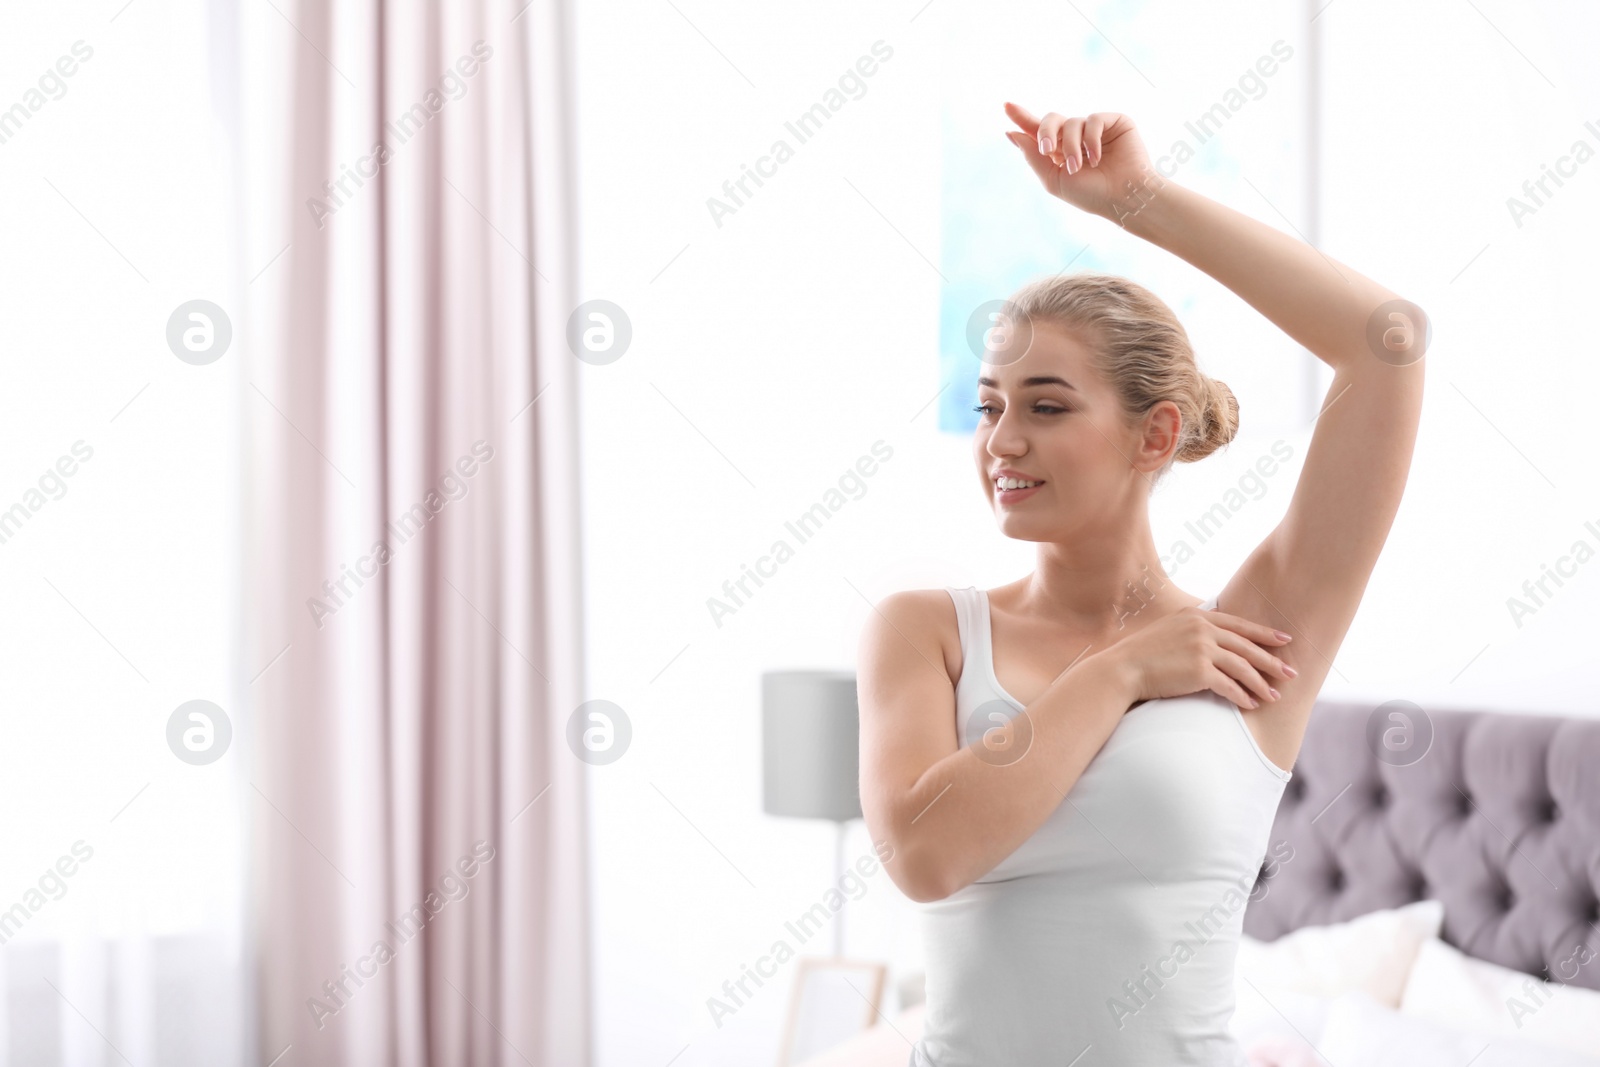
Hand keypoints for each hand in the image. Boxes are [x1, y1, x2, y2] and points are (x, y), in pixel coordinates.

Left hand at [1002, 105, 1160, 225]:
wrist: (1124, 197)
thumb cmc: (1091, 195)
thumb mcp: (1054, 179)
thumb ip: (1033, 156)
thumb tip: (1011, 133)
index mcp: (1061, 152)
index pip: (1038, 131)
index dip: (1023, 118)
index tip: (1006, 106)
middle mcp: (1077, 138)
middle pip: (1051, 120)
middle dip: (1045, 132)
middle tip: (1047, 150)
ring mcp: (1096, 129)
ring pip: (1071, 122)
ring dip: (1071, 146)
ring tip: (1079, 166)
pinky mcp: (1114, 122)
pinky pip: (1092, 120)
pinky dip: (1090, 139)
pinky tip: (1096, 157)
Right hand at [1094, 603, 1295, 710]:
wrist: (1123, 669)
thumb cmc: (1142, 654)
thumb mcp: (1169, 630)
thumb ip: (1192, 629)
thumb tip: (1213, 639)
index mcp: (1197, 616)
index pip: (1239, 624)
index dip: (1264, 634)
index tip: (1284, 641)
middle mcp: (1202, 628)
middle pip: (1246, 646)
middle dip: (1271, 661)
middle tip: (1290, 672)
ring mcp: (1202, 648)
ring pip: (1242, 667)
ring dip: (1261, 684)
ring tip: (1274, 696)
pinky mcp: (1199, 670)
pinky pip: (1230, 685)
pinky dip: (1243, 696)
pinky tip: (1251, 704)